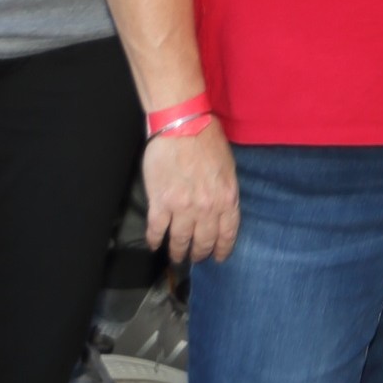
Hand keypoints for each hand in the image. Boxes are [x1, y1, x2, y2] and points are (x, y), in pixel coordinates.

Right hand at [144, 129, 242, 267]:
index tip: (218, 257)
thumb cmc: (207, 139)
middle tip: (195, 258)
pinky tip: (154, 244)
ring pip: (180, 239)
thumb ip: (225, 190)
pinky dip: (155, 240)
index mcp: (227, 198)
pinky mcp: (161, 203)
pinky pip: (157, 229)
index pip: (227, 233)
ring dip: (178, 251)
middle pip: (204, 240)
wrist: (182, 125)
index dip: (222, 249)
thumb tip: (221, 206)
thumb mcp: (228, 167)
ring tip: (176, 256)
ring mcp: (183, 208)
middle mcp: (207, 208)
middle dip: (200, 252)